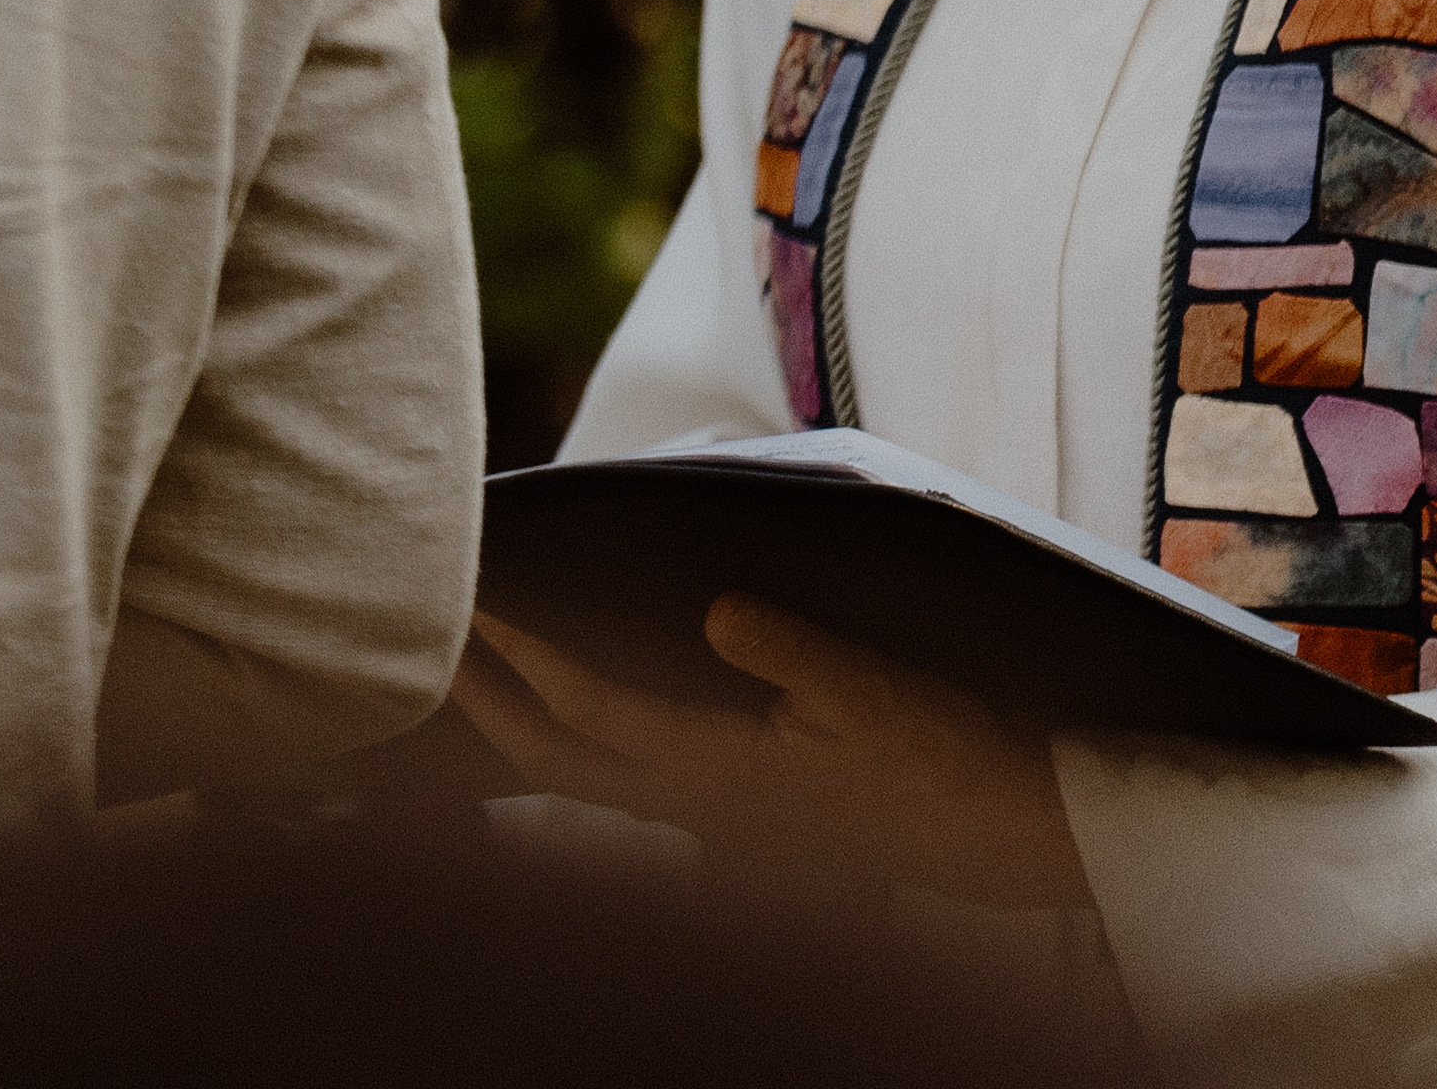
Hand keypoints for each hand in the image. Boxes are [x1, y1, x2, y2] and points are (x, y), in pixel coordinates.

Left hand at [457, 596, 1089, 909]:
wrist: (1009, 835)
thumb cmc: (949, 756)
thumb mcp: (879, 692)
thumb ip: (794, 650)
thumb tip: (718, 611)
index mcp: (728, 770)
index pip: (594, 708)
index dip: (528, 653)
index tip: (474, 601)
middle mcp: (704, 804)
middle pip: (558, 762)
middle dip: (487, 702)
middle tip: (427, 639)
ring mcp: (717, 820)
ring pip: (585, 784)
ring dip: (519, 727)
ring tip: (471, 670)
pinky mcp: (739, 819)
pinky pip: (626, 788)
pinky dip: (574, 749)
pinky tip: (566, 712)